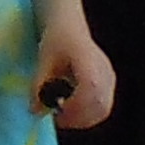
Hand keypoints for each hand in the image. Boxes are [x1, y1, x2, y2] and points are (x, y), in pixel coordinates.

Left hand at [33, 16, 113, 132]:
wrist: (69, 25)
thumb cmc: (56, 40)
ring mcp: (109, 77)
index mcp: (88, 60)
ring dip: (85, 119)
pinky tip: (74, 110)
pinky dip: (89, 114)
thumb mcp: (43, 60)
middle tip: (60, 119)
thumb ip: (38, 85)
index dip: (77, 105)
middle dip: (80, 118)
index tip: (58, 112)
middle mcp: (104, 69)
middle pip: (101, 104)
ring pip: (104, 108)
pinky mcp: (109, 83)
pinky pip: (104, 106)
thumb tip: (34, 110)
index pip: (91, 88)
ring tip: (65, 116)